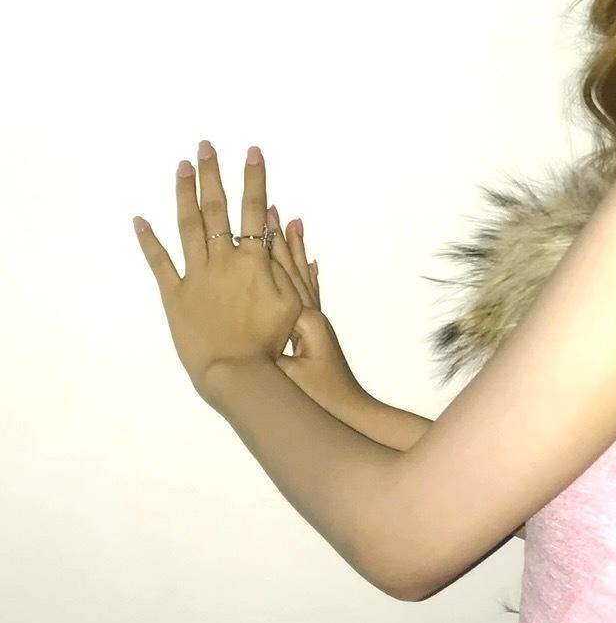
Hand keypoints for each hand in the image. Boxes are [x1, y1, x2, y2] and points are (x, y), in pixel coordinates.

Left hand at [134, 141, 301, 401]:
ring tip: (182, 167)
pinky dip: (149, 241)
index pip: (253, 209)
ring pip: (188, 227)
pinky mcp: (175, 295)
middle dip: (212, 174)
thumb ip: (283, 262)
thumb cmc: (270, 341)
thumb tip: (278, 226)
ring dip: (184, 194)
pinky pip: (159, 263)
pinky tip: (140, 220)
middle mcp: (222, 260)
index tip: (251, 152)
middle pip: (216, 209)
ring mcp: (195, 276)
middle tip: (206, 146)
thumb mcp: (293, 301)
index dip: (254, 178)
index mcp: (252, 261)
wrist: (235, 371)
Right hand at [265, 210, 365, 412]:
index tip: (260, 217)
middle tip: (272, 207)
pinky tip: (310, 263)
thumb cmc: (318, 398)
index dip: (268, 248)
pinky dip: (307, 278)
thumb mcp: (288, 374)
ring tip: (291, 222)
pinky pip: (310, 299)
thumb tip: (258, 323)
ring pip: (301, 279)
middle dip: (278, 240)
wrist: (349, 415)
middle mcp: (309, 315)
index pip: (279, 277)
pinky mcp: (316, 336)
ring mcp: (314, 324)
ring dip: (293, 251)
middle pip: (291, 270)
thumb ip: (273, 347)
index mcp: (301, 320)